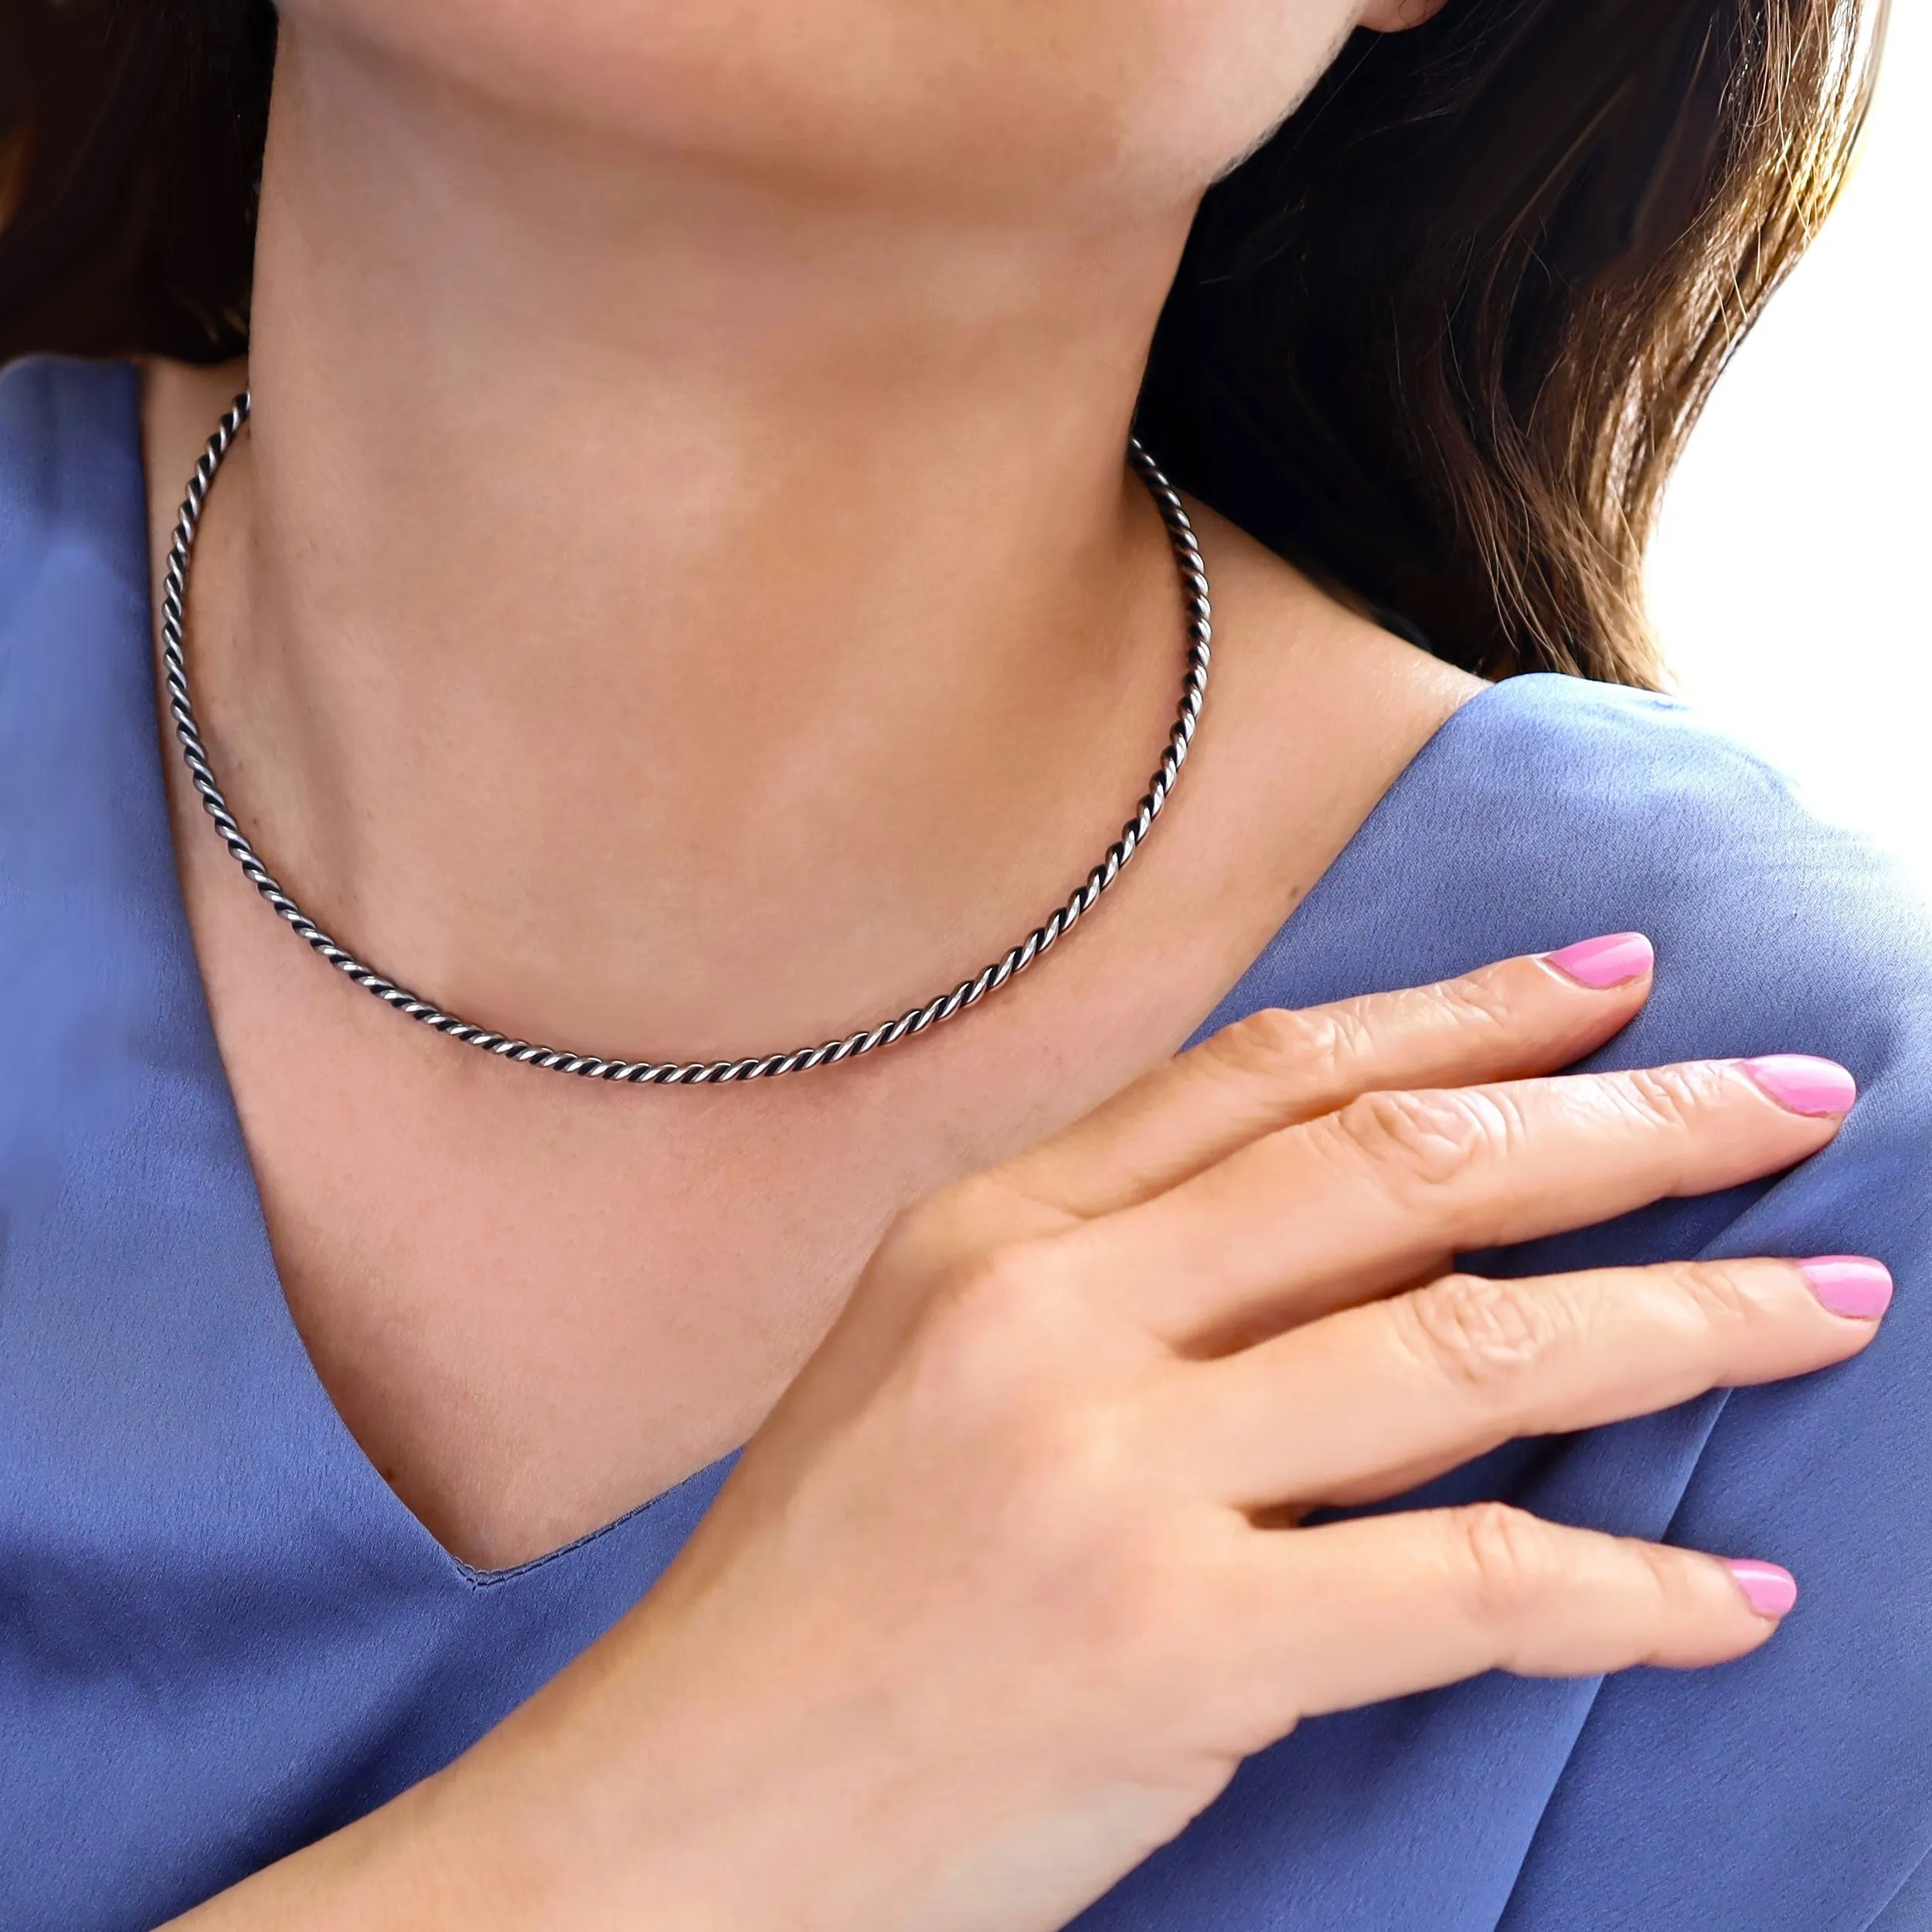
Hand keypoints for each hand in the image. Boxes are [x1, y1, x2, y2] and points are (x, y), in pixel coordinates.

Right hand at [184, 937, 1878, 1931]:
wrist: (662, 1825)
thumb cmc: (801, 1605)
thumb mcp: (919, 1375)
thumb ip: (1098, 1280)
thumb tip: (1335, 1242)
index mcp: (979, 1233)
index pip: (1265, 1076)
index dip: (1456, 1013)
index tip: (1607, 982)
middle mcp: (1043, 1317)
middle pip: (1392, 1170)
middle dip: (1621, 1124)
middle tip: (1790, 1095)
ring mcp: (1102, 1476)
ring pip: (1464, 1352)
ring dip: (1682, 1320)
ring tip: (1829, 1298)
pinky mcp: (1164, 1649)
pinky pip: (1463, 1590)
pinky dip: (1623, 1595)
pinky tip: (1730, 1597)